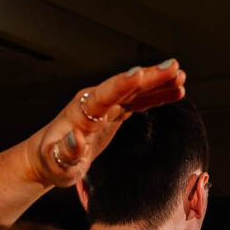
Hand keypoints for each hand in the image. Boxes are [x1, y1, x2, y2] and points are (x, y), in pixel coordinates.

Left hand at [26, 61, 187, 191]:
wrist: (48, 158)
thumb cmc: (52, 162)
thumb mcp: (58, 162)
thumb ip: (67, 151)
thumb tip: (76, 138)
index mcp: (83, 110)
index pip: (106, 93)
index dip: (124, 83)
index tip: (141, 73)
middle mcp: (95, 101)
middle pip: (126, 85)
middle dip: (150, 76)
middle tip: (174, 67)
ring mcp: (106, 105)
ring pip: (136, 90)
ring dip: (158, 83)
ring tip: (182, 76)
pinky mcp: (113, 113)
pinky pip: (138, 100)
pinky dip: (156, 95)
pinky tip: (175, 91)